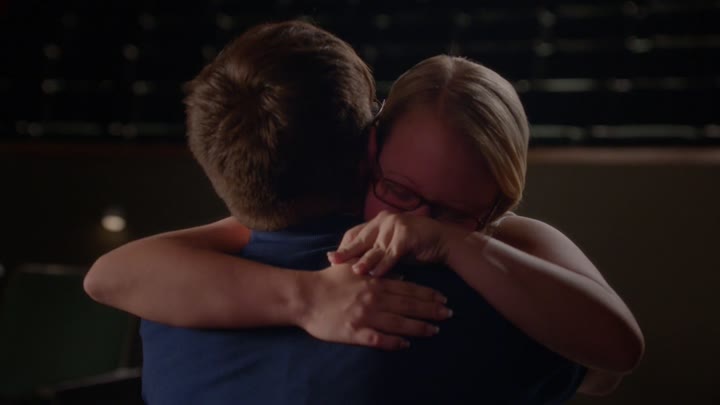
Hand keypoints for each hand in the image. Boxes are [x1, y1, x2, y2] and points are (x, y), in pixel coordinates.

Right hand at [297, 261, 451, 350]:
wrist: (305, 296)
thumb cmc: (328, 279)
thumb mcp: (353, 267)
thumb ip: (376, 267)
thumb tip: (399, 273)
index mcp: (375, 282)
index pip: (408, 288)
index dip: (428, 295)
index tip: (444, 299)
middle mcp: (374, 299)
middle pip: (409, 305)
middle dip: (431, 310)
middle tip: (449, 315)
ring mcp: (366, 316)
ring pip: (399, 323)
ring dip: (419, 327)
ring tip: (435, 331)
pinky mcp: (355, 332)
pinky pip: (378, 340)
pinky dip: (393, 343)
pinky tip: (405, 345)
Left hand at [327, 211, 466, 277]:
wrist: (441, 242)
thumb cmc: (413, 247)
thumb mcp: (390, 248)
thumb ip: (374, 252)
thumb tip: (352, 266)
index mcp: (377, 222)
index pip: (354, 233)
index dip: (344, 247)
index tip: (332, 260)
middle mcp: (384, 220)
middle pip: (361, 238)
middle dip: (347, 252)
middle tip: (333, 262)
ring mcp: (395, 225)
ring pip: (376, 247)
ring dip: (365, 260)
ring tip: (354, 271)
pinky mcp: (406, 234)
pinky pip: (392, 253)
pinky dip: (384, 265)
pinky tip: (376, 275)